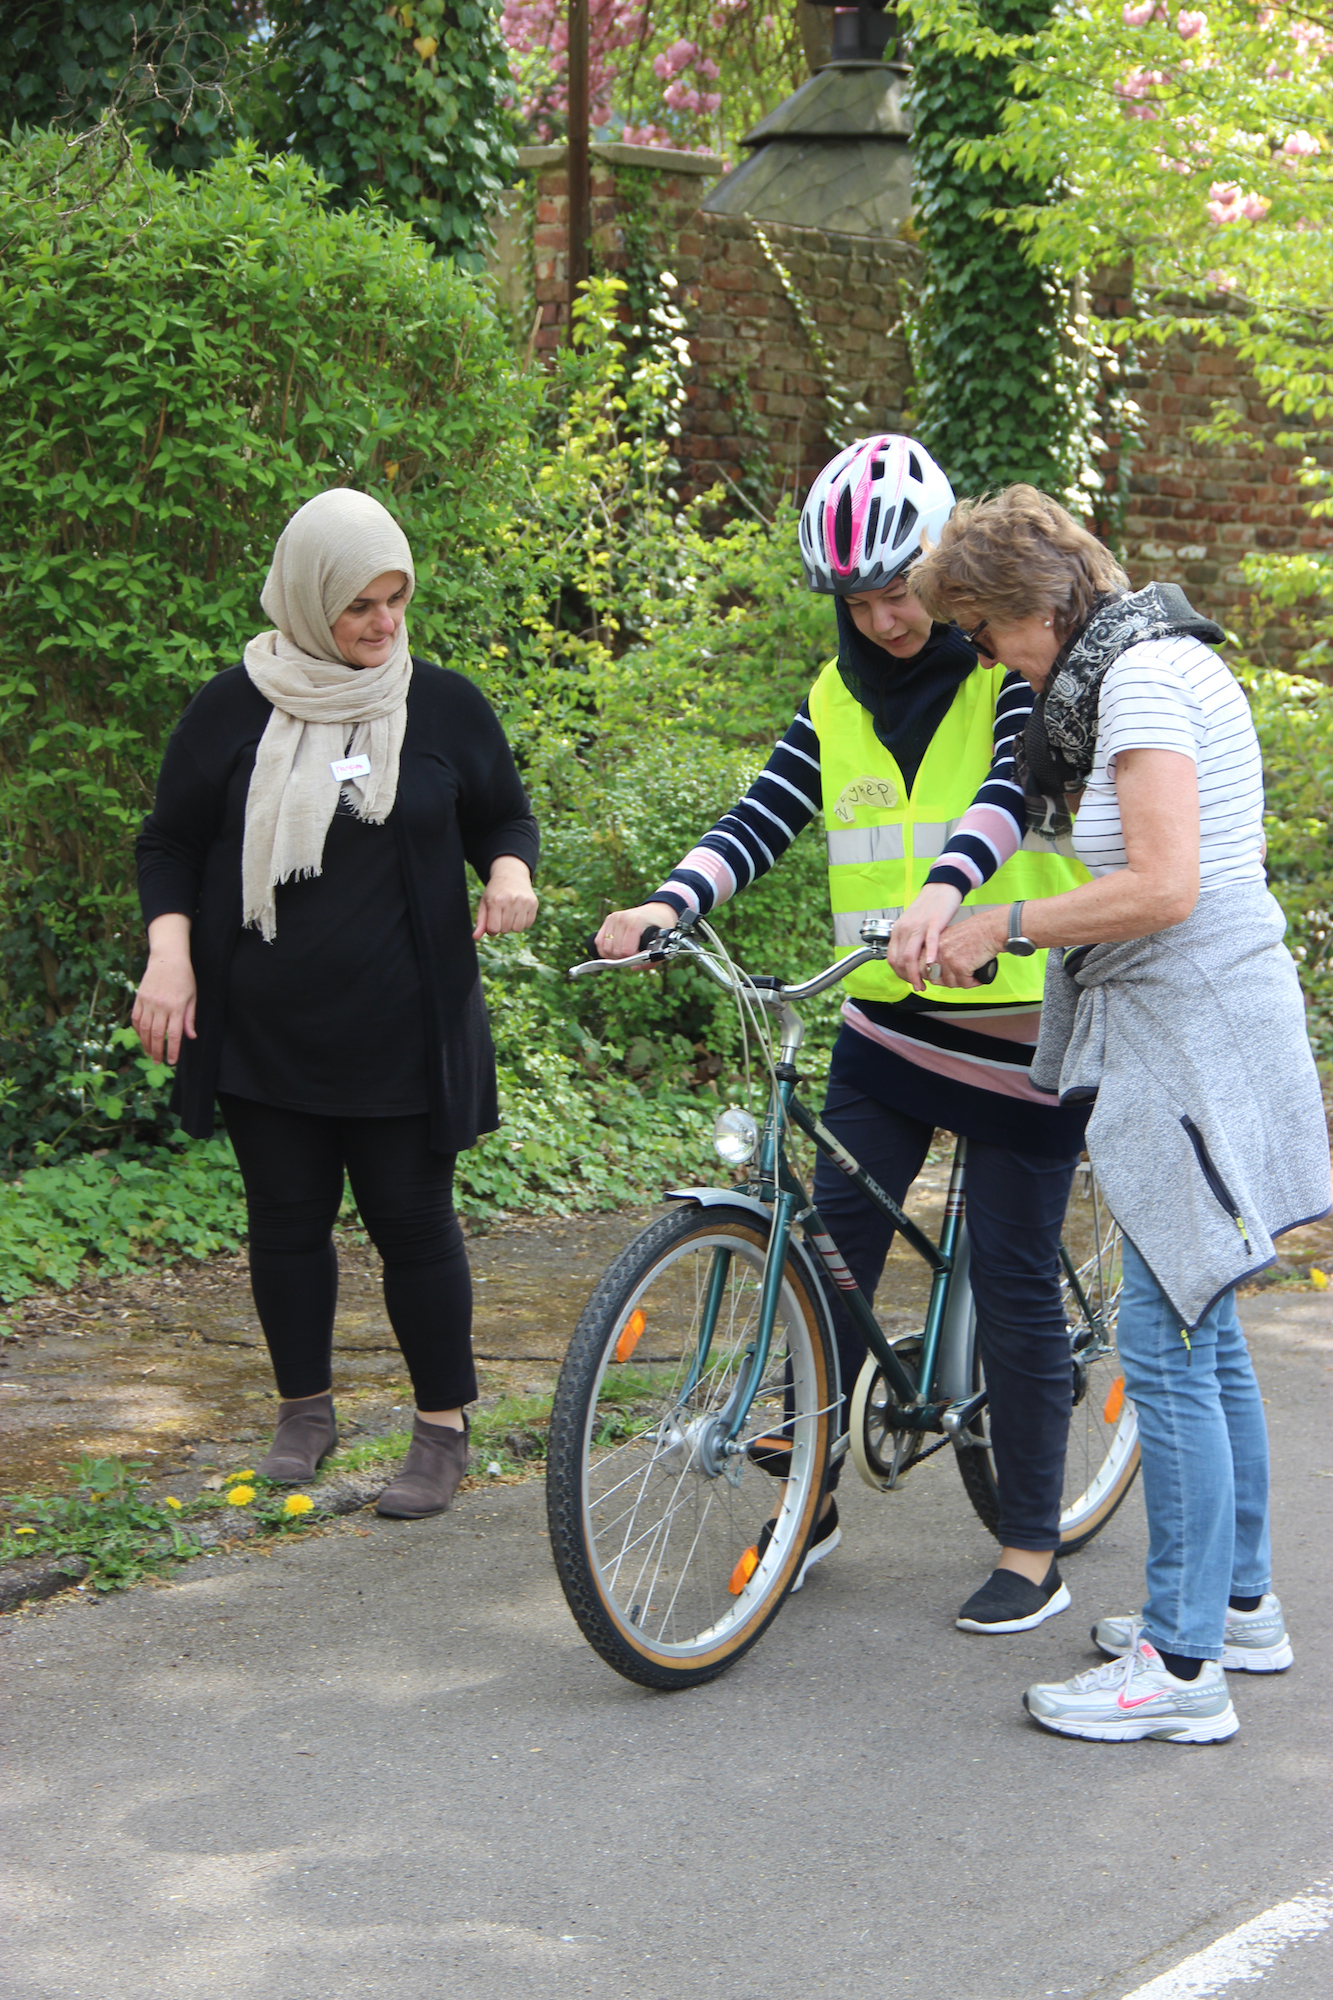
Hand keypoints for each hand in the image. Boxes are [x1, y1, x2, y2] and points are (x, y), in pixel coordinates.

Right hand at [132, 915, 197, 1064]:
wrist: (168, 958)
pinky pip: (136, 1018)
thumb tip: (191, 1037)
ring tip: (149, 1053)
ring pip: (145, 1029)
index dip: (172, 1051)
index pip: (174, 1034)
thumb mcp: (192, 997)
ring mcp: (148, 1002)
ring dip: (146, 1043)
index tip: (172, 1061)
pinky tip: (142, 1037)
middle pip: (157, 1035)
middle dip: (157, 1051)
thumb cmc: (184, 977)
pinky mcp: (139, 997)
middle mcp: (161, 1006)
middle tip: (158, 1062)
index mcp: (177, 1007)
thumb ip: (190, 1018)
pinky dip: (138, 1030)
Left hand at [473, 857, 537, 939]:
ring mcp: (523, 902)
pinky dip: (522, 922)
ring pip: (518, 929)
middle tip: (501, 915)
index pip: (494, 929)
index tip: (492, 922)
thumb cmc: (495, 892)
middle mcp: (511, 901)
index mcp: (496, 901)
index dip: (491, 929)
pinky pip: (528, 924)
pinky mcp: (533, 903)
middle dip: (502, 926)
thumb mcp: (484, 903)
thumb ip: (480, 921)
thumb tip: (475, 938)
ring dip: (512, 925)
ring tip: (510, 914)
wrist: (511, 875)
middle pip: (506, 930)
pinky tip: (519, 912)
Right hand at [595, 902, 679, 959]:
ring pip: (605, 948)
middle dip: (624, 958)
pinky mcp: (608, 920)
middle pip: (615, 951)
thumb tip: (634, 967)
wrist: (656, 911)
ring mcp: (613, 918)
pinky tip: (616, 950)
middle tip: (634, 954)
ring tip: (625, 953)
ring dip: (614, 955)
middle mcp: (622, 918)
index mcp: (636, 922)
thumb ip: (651, 960)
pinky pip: (599, 942)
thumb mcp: (662, 944)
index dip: (633, 958)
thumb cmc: (660, 927)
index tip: (641, 954)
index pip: (626, 950)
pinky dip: (605, 950)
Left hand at [888, 883, 962, 992]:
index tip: (909, 980)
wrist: (941, 888)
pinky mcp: (934, 922)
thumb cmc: (928, 908)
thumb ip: (909, 941)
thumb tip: (909, 961)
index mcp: (898, 930)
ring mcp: (918, 926)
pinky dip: (930, 957)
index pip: (892, 958)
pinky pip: (929, 942)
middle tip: (918, 986)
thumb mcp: (912, 924)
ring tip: (924, 983)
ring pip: (911, 955)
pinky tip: (933, 966)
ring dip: (916, 974)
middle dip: (908, 978)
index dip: (899, 974)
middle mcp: (905, 929)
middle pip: (900, 960)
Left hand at [932, 908, 1007, 987]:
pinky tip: (977, 978)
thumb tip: (936, 967)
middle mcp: (938, 951)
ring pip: (950, 983)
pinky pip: (964, 983)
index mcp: (933, 943)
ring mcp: (948, 960)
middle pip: (933, 978)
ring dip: (961, 982)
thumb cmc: (976, 930)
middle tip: (956, 979)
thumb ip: (941, 950)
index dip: (928, 975)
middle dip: (945, 982)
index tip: (936, 978)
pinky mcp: (961, 967)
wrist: (991, 928)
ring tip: (970, 976)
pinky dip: (973, 983)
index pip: (920, 966)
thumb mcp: (950, 936)